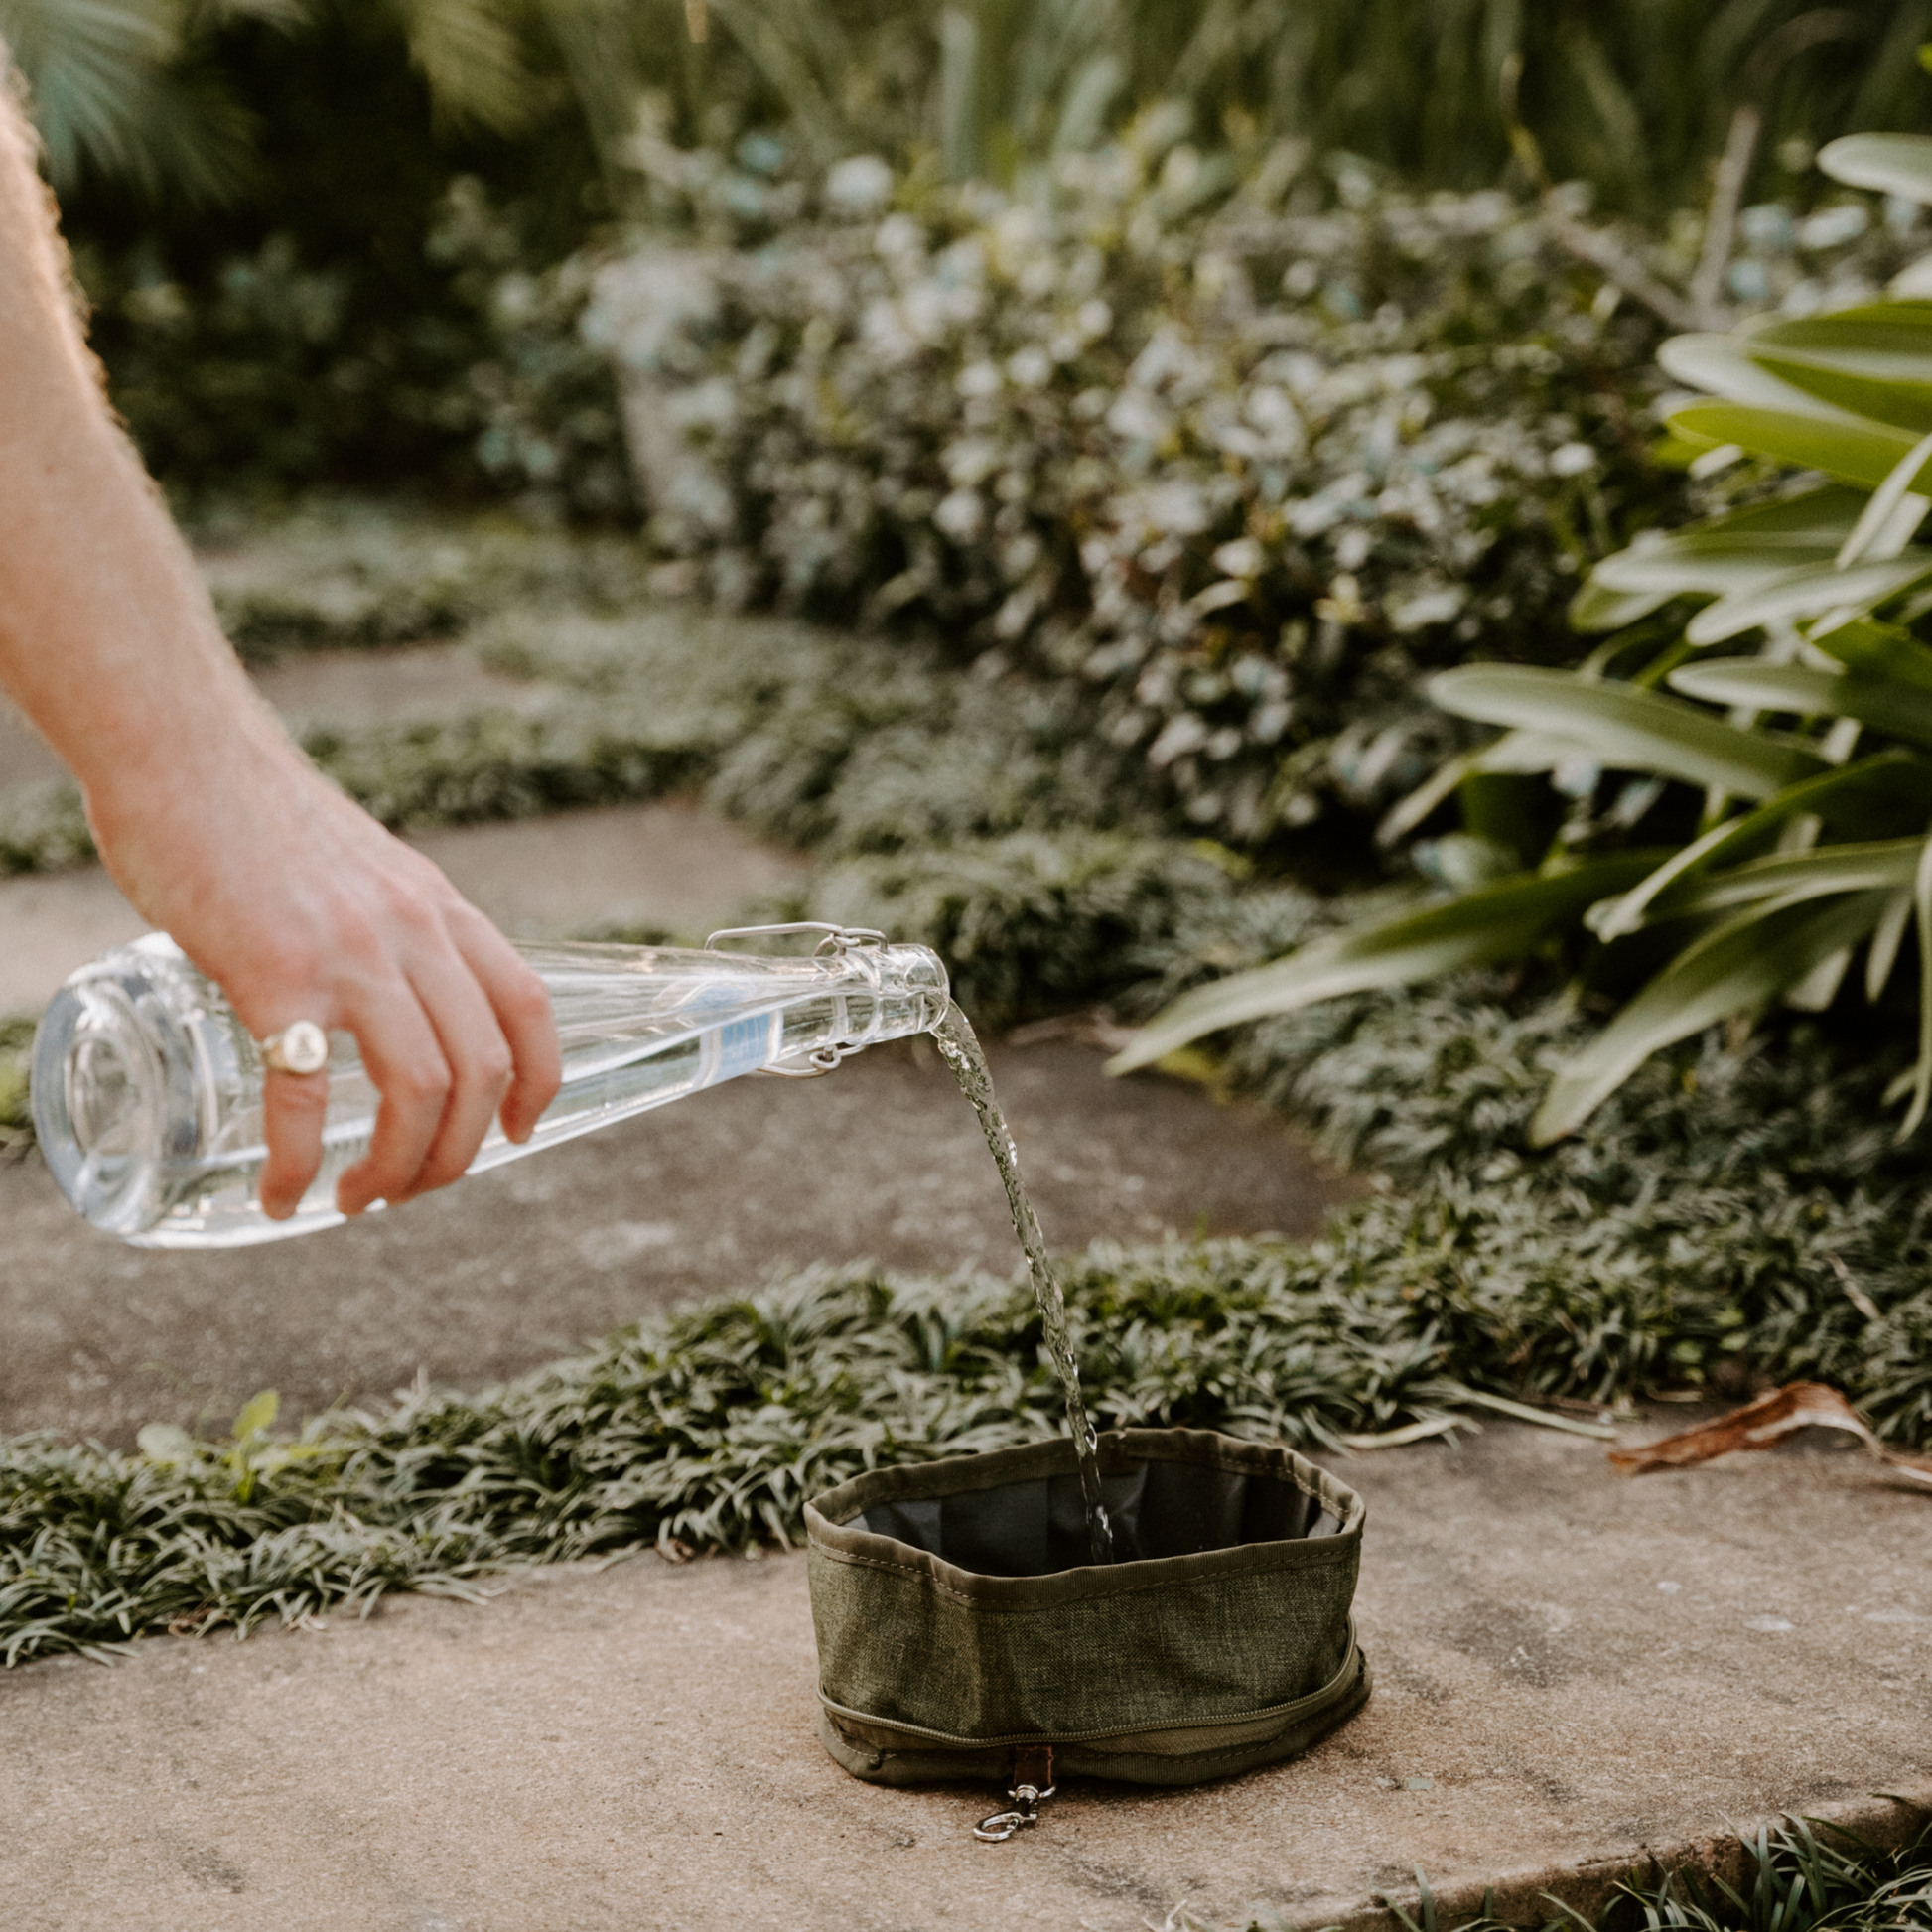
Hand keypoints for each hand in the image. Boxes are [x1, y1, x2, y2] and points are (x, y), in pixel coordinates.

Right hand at [88, 733, 562, 1219]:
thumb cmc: (253, 811)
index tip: (520, 1132)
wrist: (180, 747)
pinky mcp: (274, 974)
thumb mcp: (360, 866)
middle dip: (458, 1152)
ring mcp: (350, 955)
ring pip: (421, 1091)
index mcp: (439, 909)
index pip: (529, 1005)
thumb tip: (380, 994)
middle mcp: (413, 933)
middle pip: (485, 1069)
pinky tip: (282, 1193)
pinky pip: (303, 1096)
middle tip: (409, 1188)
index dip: (541, 1081)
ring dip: (398, 1167)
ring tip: (356, 1200)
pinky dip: (298, 1163)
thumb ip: (385, 926)